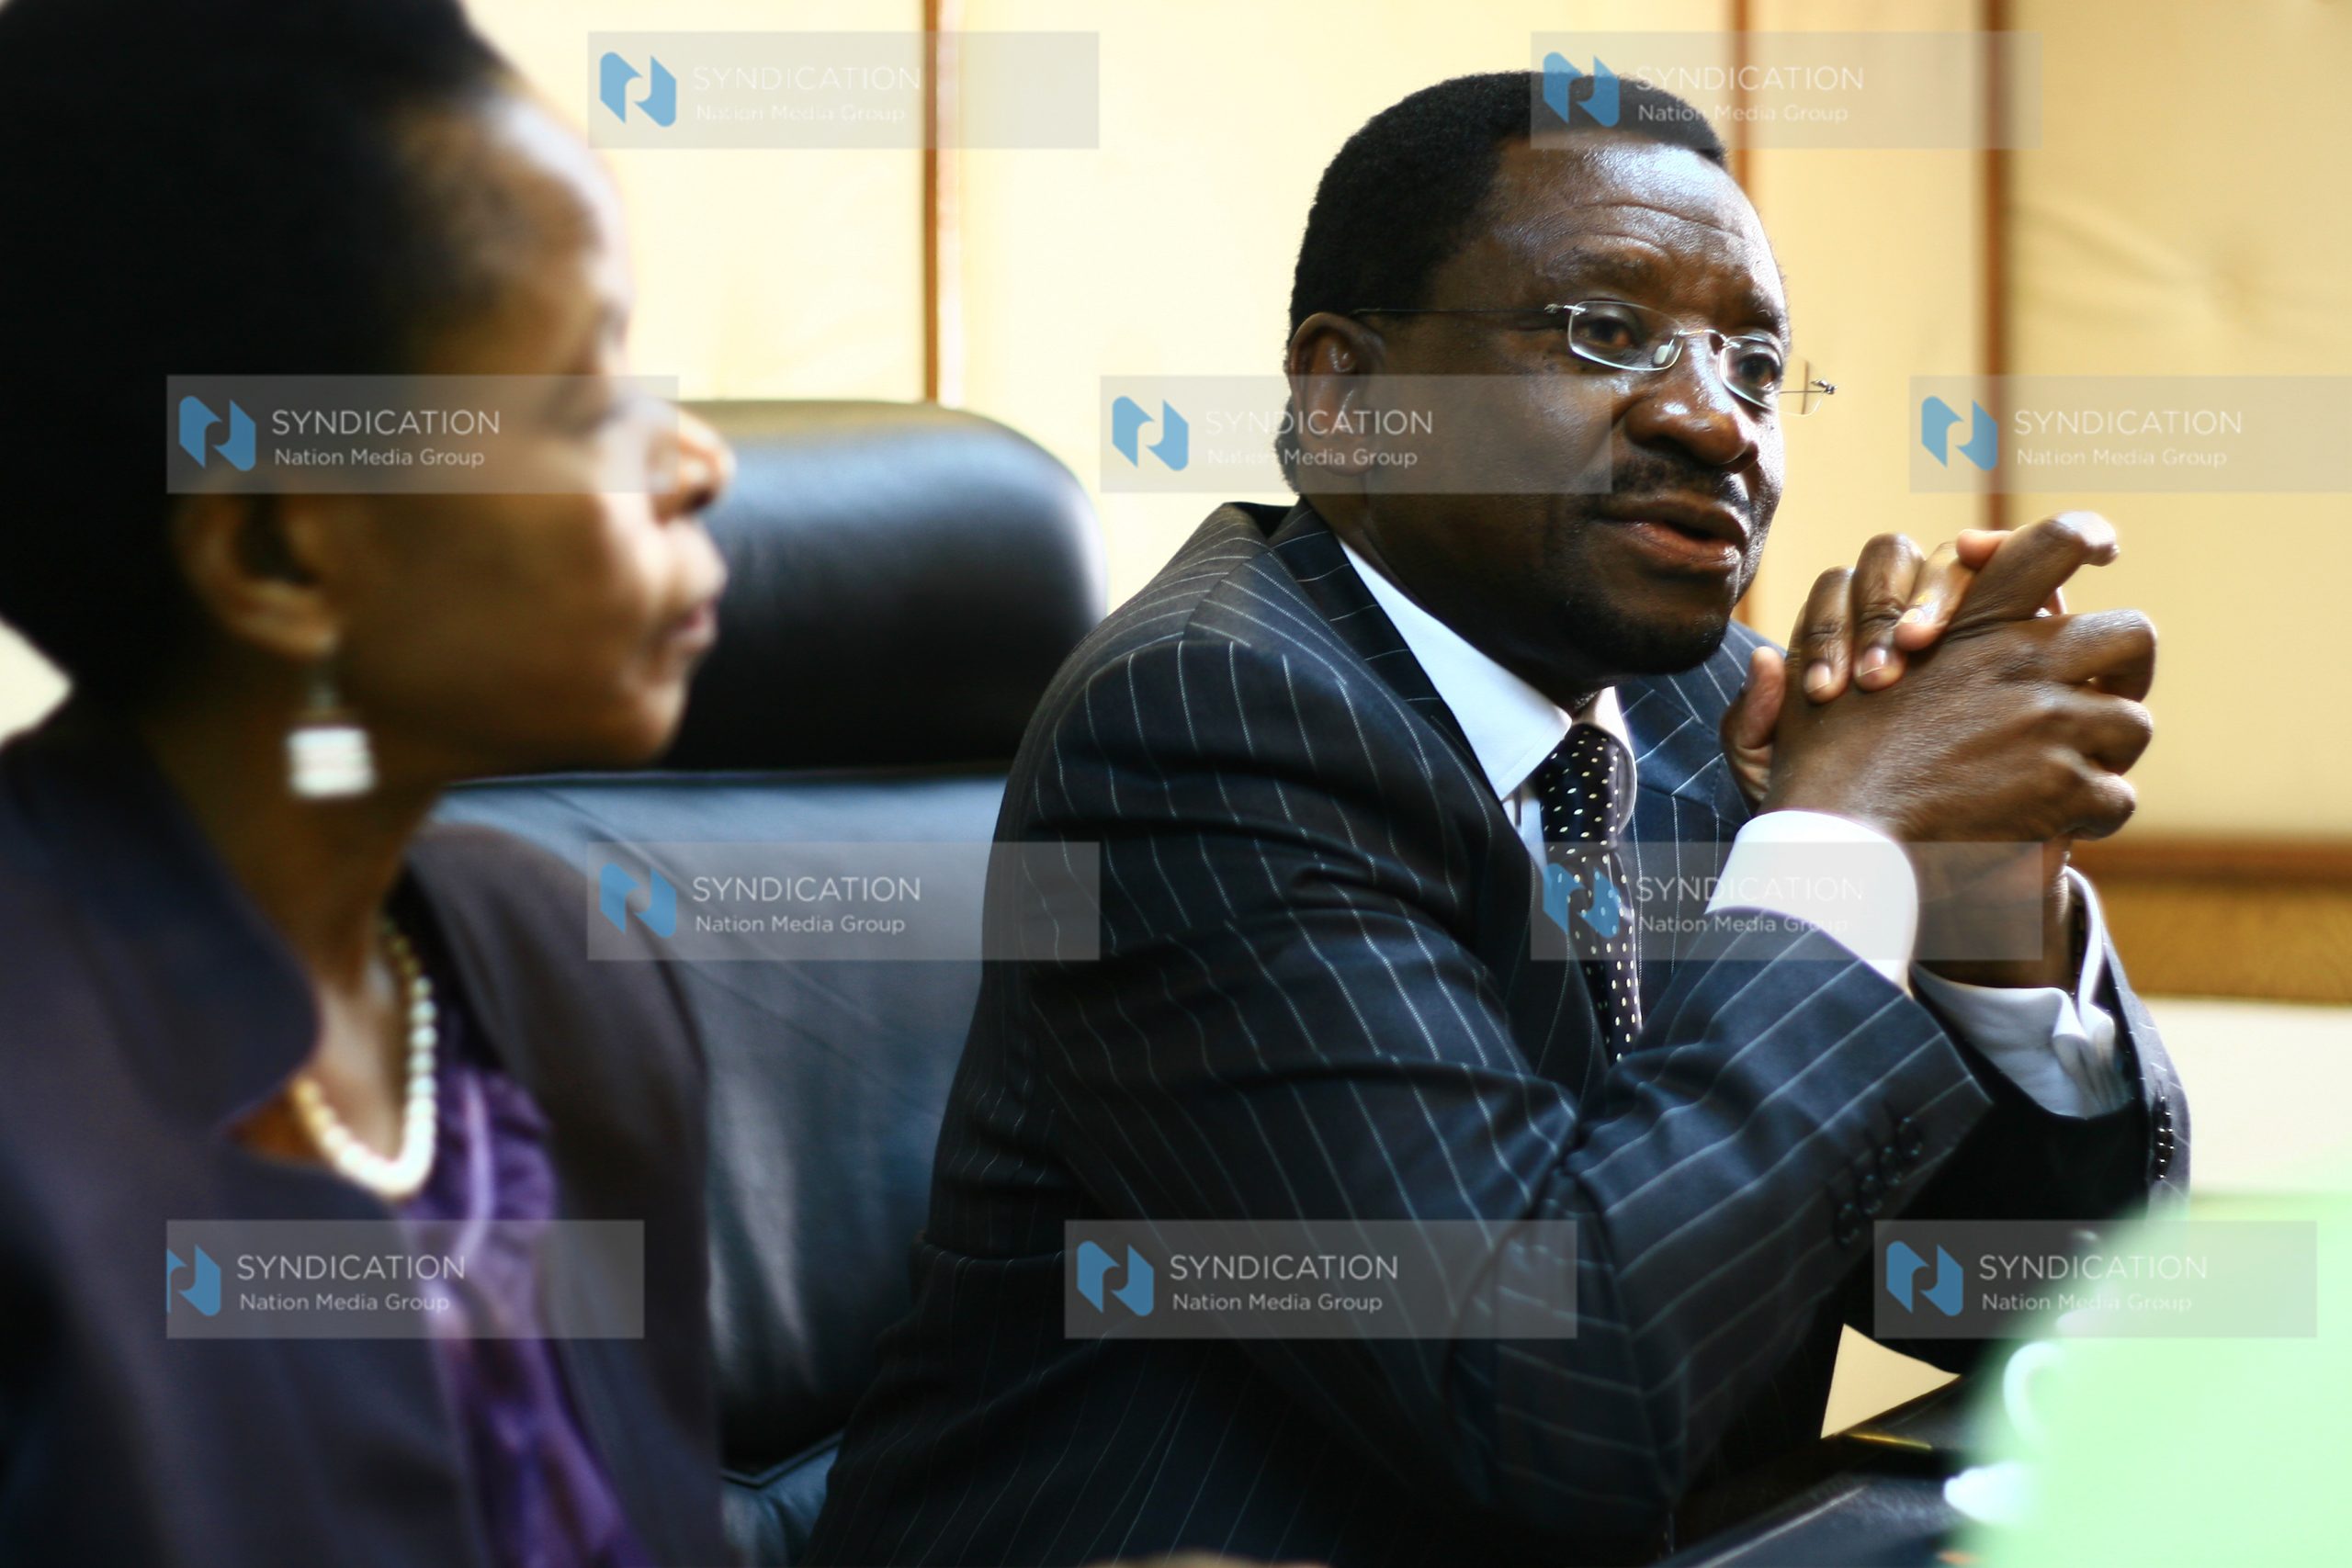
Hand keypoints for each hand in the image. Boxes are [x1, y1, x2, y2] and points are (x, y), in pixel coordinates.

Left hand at [1723, 518, 2077, 807]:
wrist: (1916, 847)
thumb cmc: (1847, 810)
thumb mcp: (1785, 781)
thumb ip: (1755, 729)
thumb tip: (1765, 660)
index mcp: (1842, 631)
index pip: (1832, 596)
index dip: (1824, 634)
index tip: (1826, 693)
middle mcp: (1901, 604)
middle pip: (1888, 563)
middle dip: (1877, 610)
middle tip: (1877, 675)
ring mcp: (1964, 604)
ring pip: (1948, 560)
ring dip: (1933, 592)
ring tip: (1921, 643)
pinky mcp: (2024, 613)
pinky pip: (2017, 566)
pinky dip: (2005, 556)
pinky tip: (1999, 583)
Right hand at [1754, 512, 2155, 849]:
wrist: (1842, 851)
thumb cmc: (1814, 788)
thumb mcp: (1789, 719)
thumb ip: (1780, 687)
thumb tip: (1765, 659)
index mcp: (1967, 625)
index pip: (2051, 545)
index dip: (2087, 536)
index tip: (2105, 553)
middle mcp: (2020, 659)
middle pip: (2132, 631)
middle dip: (2127, 668)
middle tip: (2105, 700)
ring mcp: (2049, 718)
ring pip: (2132, 721)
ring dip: (2109, 751)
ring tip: (2075, 782)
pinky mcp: (2065, 780)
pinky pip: (2117, 792)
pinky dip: (2093, 814)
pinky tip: (2059, 829)